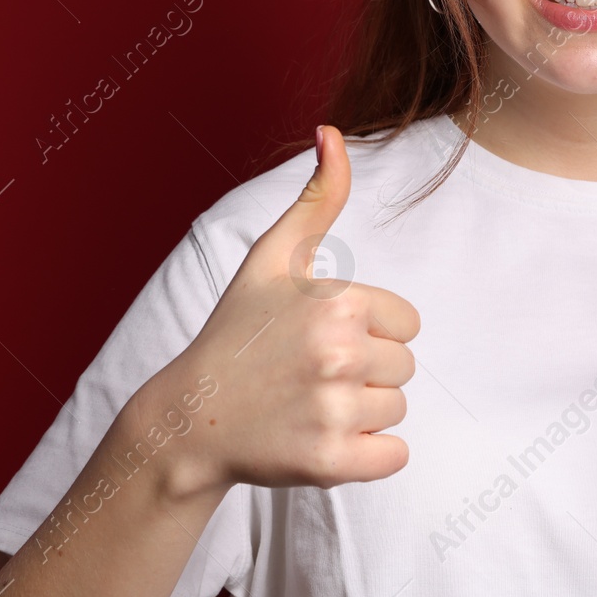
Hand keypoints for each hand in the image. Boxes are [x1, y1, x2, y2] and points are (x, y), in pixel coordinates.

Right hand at [151, 125, 420, 496]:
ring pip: (397, 411)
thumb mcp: (272, 257)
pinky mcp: (330, 464)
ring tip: (309, 404)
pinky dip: (369, 456)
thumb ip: (317, 197)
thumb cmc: (237, 332)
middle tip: (310, 374)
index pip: (407, 323)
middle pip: (404, 367)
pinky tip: (324, 439)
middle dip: (367, 372)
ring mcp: (334, 412)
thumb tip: (333, 132)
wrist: (190, 417)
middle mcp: (339, 354)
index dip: (370, 330)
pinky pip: (394, 457)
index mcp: (338, 302)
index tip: (322, 336)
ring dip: (364, 413)